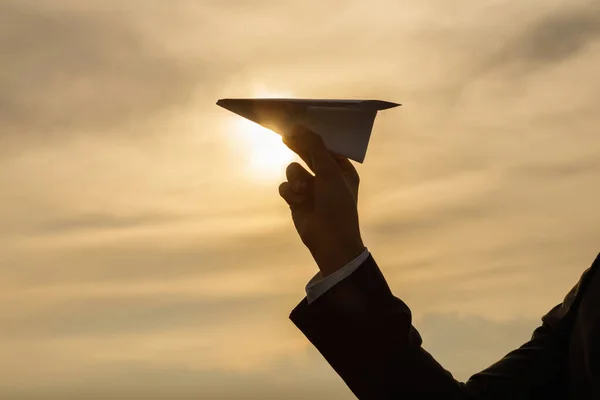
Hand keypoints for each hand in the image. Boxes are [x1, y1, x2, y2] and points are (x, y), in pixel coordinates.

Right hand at [279, 126, 364, 276]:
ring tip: (304, 190)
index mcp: (341, 169)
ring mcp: (310, 189)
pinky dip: (290, 192)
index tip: (299, 124)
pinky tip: (298, 202)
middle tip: (286, 134)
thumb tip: (300, 128)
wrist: (329, 240)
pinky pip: (285, 186)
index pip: (325, 146)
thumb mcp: (329, 172)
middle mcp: (326, 177)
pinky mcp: (296, 200)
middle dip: (298, 147)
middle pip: (307, 154)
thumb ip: (314, 148)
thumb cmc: (337, 205)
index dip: (312, 136)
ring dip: (296, 178)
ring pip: (292, 170)